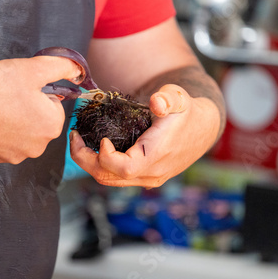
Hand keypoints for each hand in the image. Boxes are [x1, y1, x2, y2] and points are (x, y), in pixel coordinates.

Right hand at [0, 56, 80, 163]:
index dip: (38, 92)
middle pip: (39, 120)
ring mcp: (18, 155)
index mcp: (52, 125)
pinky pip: (6, 142)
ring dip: (14, 120)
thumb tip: (78, 70)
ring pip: (23, 131)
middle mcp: (39, 146)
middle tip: (7, 96)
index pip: (53, 104)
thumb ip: (61, 67)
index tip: (21, 88)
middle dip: (27, 107)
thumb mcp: (33, 69)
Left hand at [70, 84, 220, 187]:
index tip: (102, 138)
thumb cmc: (187, 112)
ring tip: (80, 142)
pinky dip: (102, 165)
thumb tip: (157, 102)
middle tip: (74, 138)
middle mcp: (151, 174)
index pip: (123, 168)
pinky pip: (117, 177)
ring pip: (110, 180)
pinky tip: (96, 148)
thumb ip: (168, 99)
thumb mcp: (179, 99)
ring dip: (90, 163)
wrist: (203, 128)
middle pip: (108, 177)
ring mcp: (148, 178)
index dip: (105, 156)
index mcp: (156, 157)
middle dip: (85, 160)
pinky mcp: (145, 177)